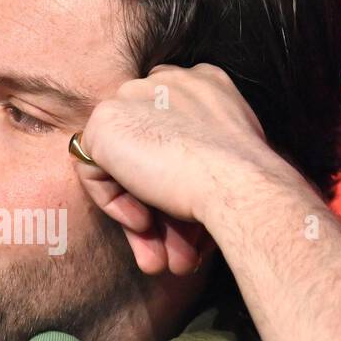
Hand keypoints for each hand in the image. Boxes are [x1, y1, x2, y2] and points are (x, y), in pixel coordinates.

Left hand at [71, 62, 275, 275]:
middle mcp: (168, 81)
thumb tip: (169, 199)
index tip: (186, 216)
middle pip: (144, 147)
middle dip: (155, 205)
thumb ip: (197, 162)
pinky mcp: (106, 120)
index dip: (172, 178)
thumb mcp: (228, 163)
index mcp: (204, 85)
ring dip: (138, 214)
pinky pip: (93, 167)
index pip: (169, 129)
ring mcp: (134, 96)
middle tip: (173, 249)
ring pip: (121, 162)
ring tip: (160, 259)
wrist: (240, 184)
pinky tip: (141, 222)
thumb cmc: (247, 184)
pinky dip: (113, 201)